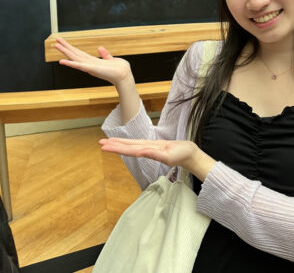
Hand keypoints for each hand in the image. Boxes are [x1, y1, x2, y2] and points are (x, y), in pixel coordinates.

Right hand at [55, 37, 132, 86]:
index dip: (71, 48)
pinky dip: (71, 64)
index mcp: (93, 62)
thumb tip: (99, 48)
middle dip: (65, 48)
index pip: (79, 54)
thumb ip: (105, 54)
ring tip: (56, 45)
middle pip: (74, 54)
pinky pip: (79, 66)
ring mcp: (89, 67)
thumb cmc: (119, 69)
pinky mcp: (92, 69)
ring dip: (65, 52)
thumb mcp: (111, 59)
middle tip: (55, 41)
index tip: (64, 43)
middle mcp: (89, 64)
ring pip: (74, 58)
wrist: (124, 75)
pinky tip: (62, 61)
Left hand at [99, 138, 215, 180]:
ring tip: (108, 142)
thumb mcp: (168, 156)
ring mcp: (150, 147)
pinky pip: (139, 143)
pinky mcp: (154, 145)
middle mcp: (146, 150)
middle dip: (113, 145)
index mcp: (147, 152)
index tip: (104, 147)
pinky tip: (124, 144)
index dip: (116, 148)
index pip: (128, 150)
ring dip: (119, 143)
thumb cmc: (181, 155)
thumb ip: (155, 154)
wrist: (190, 154)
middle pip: (127, 147)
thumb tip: (140, 152)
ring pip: (131, 145)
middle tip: (100, 143)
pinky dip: (130, 143)